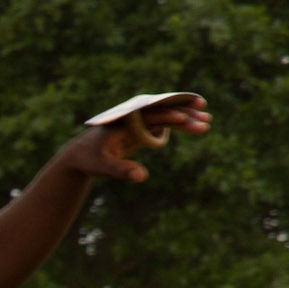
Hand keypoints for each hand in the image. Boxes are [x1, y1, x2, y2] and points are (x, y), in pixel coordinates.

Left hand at [64, 94, 210, 184]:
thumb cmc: (90, 160)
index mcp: (123, 119)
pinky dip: (179, 124)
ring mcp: (139, 120)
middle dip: (184, 114)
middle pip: (162, 110)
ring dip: (186, 117)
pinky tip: (195, 126)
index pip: (148, 115)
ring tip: (207, 123)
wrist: (81, 155)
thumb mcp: (103, 167)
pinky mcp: (142, 127)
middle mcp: (133, 114)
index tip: (183, 119)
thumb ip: (122, 170)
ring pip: (166, 115)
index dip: (167, 116)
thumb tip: (142, 177)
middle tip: (206, 120)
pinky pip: (164, 123)